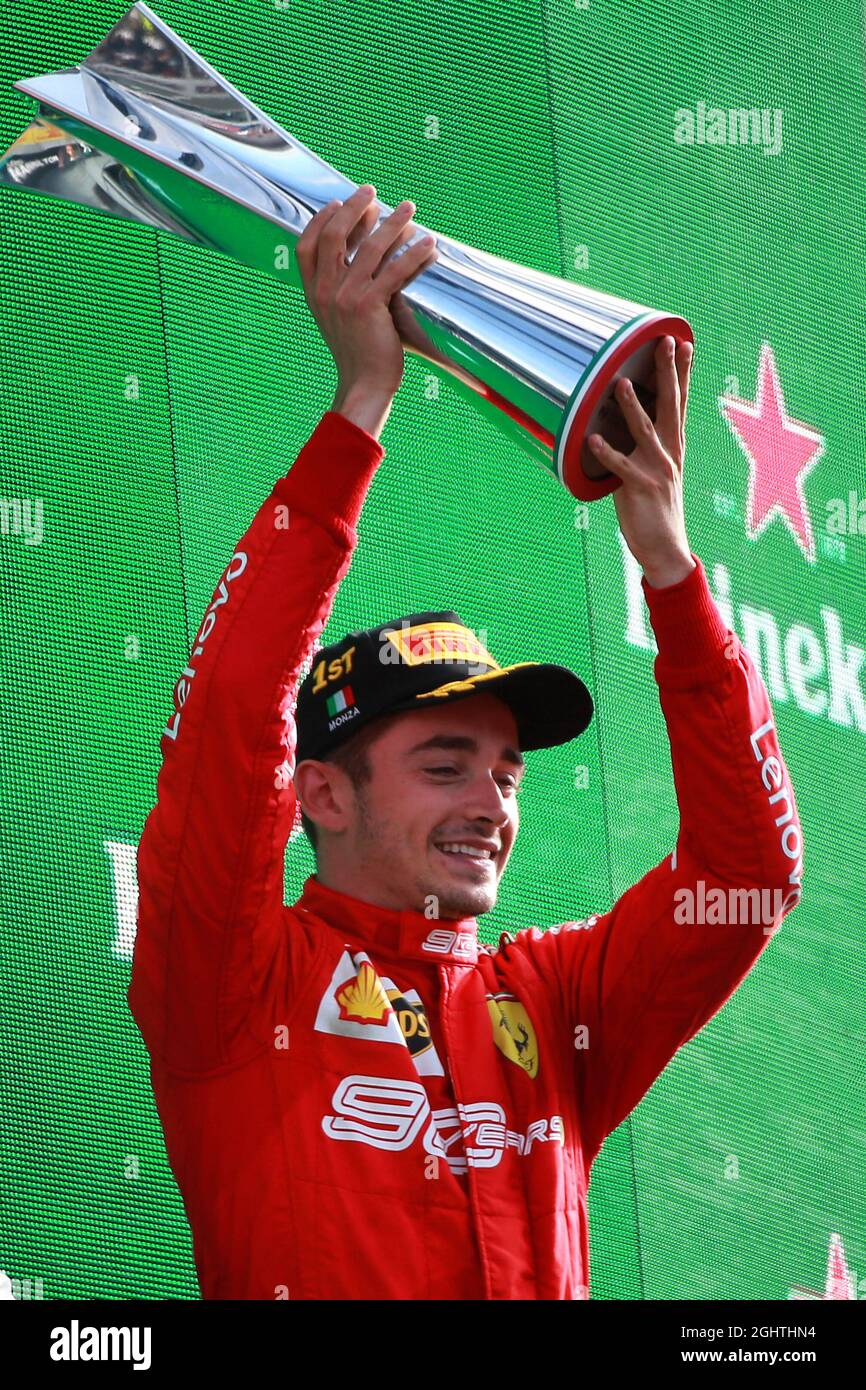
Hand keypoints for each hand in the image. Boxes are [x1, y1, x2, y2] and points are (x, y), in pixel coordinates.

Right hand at [295, 185, 438, 403]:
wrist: (364, 384)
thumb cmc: (358, 353)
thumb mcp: (338, 317)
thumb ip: (341, 289)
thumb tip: (359, 257)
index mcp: (313, 294)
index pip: (306, 246)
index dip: (320, 220)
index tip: (338, 202)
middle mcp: (325, 292)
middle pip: (335, 236)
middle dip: (354, 208)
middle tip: (373, 192)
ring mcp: (345, 298)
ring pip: (370, 249)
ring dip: (392, 223)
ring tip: (409, 208)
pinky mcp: (369, 307)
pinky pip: (395, 271)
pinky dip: (415, 255)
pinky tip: (429, 245)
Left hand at [588, 336, 695, 587]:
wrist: (666, 550)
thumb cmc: (655, 511)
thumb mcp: (651, 473)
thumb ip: (639, 450)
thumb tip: (616, 427)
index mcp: (673, 448)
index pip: (679, 403)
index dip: (681, 373)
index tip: (683, 343)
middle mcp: (670, 454)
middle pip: (670, 406)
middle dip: (668, 373)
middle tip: (666, 343)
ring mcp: (657, 470)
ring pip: (645, 431)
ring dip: (633, 407)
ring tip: (622, 383)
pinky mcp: (641, 488)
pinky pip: (621, 467)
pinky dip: (607, 453)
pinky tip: (592, 438)